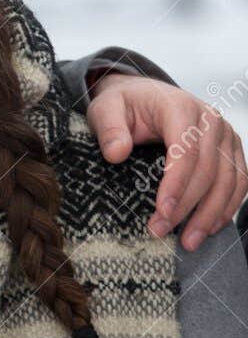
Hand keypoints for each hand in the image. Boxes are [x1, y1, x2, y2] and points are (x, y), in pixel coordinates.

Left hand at [86, 71, 247, 251]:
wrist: (144, 96)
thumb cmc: (124, 105)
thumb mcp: (105, 109)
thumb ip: (108, 128)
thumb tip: (116, 154)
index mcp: (180, 107)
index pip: (187, 150)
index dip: (176, 185)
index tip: (161, 212)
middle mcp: (210, 120)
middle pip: (208, 170)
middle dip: (187, 206)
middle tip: (161, 231)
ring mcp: (225, 136)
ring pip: (229, 180)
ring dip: (211, 214)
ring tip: (188, 241)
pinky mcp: (232, 150)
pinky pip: (239, 182)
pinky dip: (227, 207)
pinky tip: (208, 228)